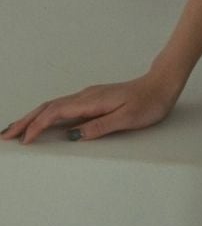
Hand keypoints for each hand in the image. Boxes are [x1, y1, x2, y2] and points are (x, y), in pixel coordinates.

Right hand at [1, 71, 182, 144]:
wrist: (163, 84)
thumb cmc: (149, 102)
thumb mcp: (128, 118)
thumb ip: (101, 126)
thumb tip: (74, 136)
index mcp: (91, 101)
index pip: (56, 113)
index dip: (37, 126)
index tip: (23, 141)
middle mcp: (86, 96)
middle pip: (48, 107)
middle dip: (25, 121)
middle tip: (5, 135)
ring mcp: (89, 96)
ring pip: (54, 106)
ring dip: (33, 117)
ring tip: (17, 130)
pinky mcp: (93, 99)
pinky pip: (63, 106)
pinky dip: (47, 114)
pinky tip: (44, 122)